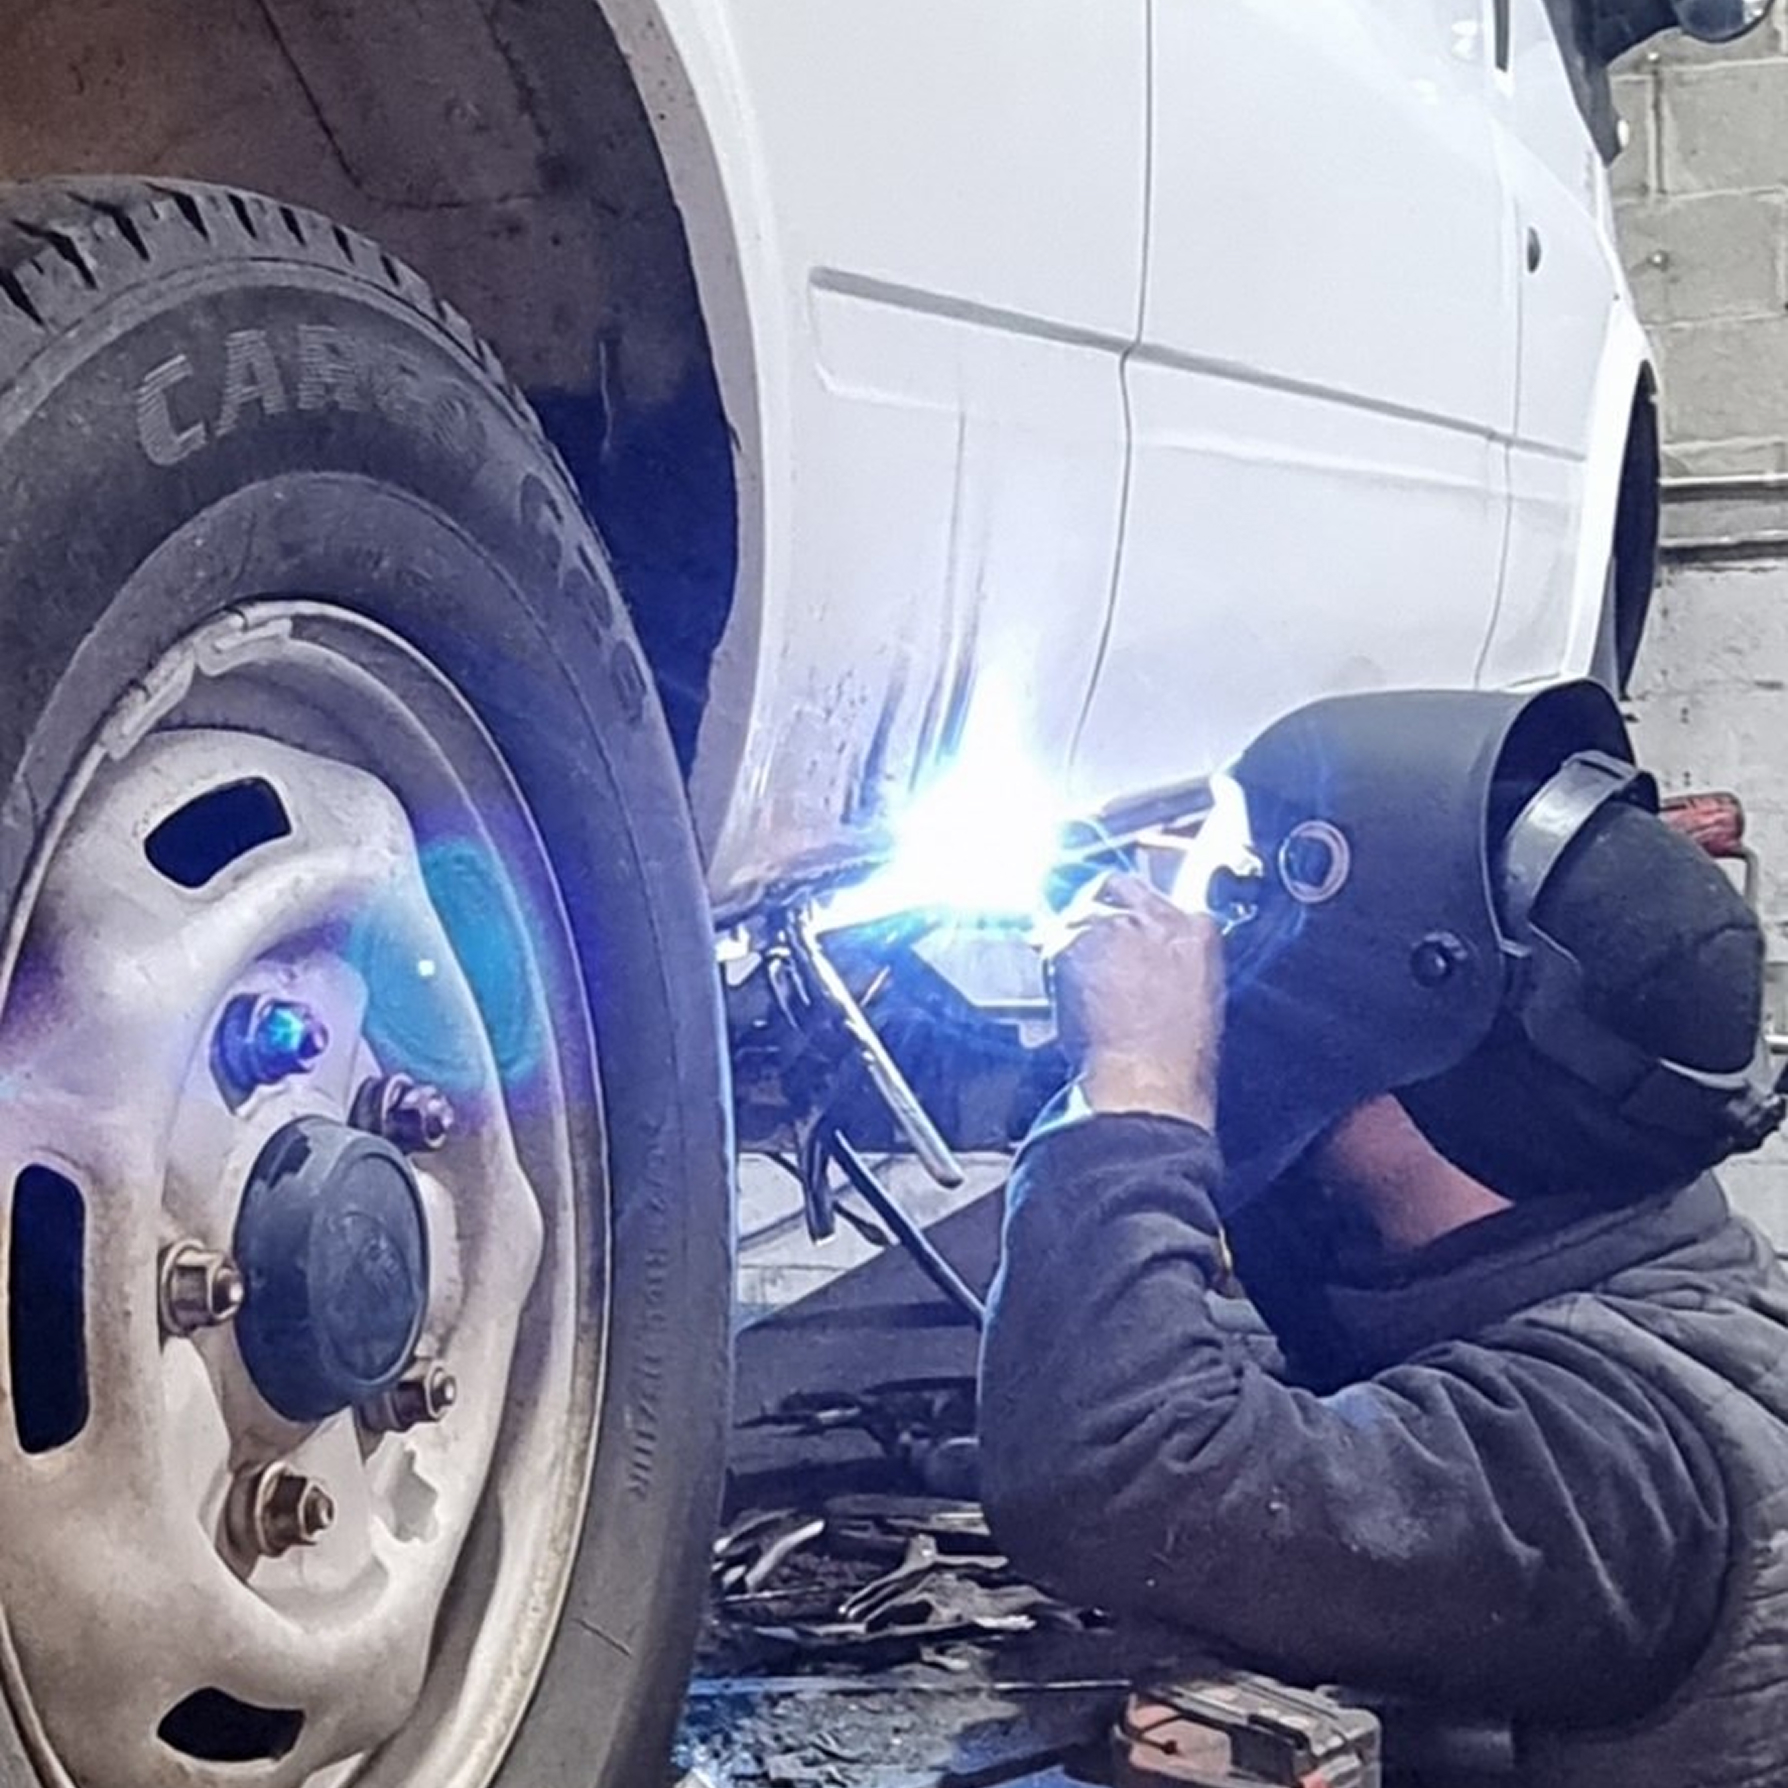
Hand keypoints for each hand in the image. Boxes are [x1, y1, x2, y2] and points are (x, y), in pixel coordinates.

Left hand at [1045, 871, 1224, 1128]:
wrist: (1147, 1081)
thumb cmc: (1175, 1060)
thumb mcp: (1196, 996)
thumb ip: (1172, 959)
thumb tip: (1148, 956)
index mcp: (1197, 931)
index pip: (1158, 897)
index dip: (1132, 914)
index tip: (1122, 931)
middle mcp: (1157, 918)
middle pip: (1114, 884)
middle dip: (1095, 904)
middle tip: (1084, 938)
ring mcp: (1112, 926)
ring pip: (1076, 913)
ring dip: (1070, 940)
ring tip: (1075, 983)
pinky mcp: (1075, 942)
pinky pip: (1052, 942)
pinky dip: (1051, 965)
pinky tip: (1065, 997)